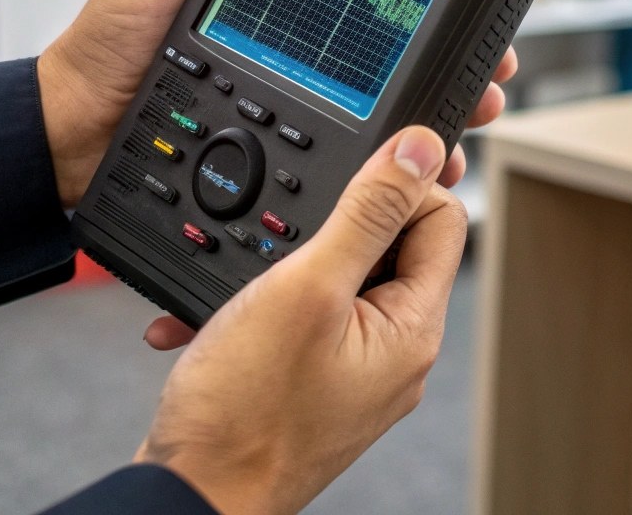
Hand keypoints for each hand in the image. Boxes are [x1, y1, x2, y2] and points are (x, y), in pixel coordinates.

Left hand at [36, 0, 517, 208]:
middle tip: (491, 58)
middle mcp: (306, 39)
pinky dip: (404, 162)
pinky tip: (430, 162)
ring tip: (474, 104)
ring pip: (399, 99)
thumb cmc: (112, 41)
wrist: (79, 134)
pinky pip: (364, 153)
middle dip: (462, 47)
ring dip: (449, 103)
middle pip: (405, 39)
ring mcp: (306, 95)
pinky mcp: (296, 144)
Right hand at [135, 126, 466, 514]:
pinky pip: (301, 320)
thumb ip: (368, 213)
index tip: (352, 172)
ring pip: (338, 280)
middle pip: (391, 246)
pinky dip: (260, 306)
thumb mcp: (308, 287)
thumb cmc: (245, 412)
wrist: (188, 498)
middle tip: (285, 227)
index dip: (402, 182)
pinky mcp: (312, 384)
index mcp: (413, 328)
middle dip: (334, 224)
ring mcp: (354, 371)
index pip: (442, 220)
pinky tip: (213, 316)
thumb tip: (421, 150)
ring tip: (242, 283)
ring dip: (286, 265)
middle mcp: (395, 352)